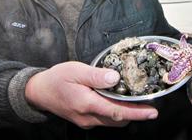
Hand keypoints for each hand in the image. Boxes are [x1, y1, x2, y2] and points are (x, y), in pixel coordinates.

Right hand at [25, 61, 157, 128]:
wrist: (39, 92)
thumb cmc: (57, 78)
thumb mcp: (76, 70)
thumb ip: (96, 75)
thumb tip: (116, 78)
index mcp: (87, 104)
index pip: (117, 111)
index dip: (137, 113)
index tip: (152, 112)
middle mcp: (88, 117)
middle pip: (118, 119)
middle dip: (135, 114)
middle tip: (149, 104)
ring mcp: (86, 121)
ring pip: (112, 121)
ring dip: (125, 114)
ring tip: (137, 102)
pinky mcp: (84, 120)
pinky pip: (105, 120)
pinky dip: (115, 113)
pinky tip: (118, 102)